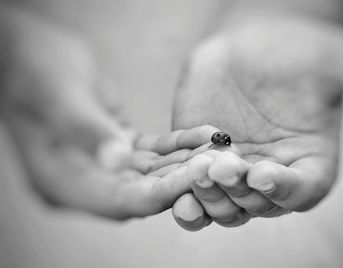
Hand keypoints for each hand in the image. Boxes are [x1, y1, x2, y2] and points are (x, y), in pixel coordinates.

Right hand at [0, 10, 216, 218]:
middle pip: (141, 190)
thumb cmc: (32, 68)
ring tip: (220, 150)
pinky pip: (152, 150)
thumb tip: (117, 161)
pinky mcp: (115, 144)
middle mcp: (84, 180)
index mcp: (61, 182)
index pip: (118, 200)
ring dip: (186, 162)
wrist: (28, 50)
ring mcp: (100, 164)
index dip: (159, 194)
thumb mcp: (58, 96)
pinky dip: (177, 144)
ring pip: (151, 171)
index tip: (197, 179)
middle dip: (182, 179)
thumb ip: (86, 130)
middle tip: (220, 166)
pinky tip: (204, 135)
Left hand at [171, 14, 342, 229]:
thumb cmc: (294, 51)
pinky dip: (188, 200)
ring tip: (199, 172)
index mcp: (310, 163)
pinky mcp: (206, 166)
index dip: (287, 187)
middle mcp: (274, 176)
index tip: (267, 174)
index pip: (303, 189)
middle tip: (224, 167)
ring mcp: (238, 174)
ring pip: (227, 206)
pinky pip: (197, 195)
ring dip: (212, 198)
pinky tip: (177, 192)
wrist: (251, 47)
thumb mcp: (331, 57)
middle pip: (260, 203)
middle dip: (241, 190)